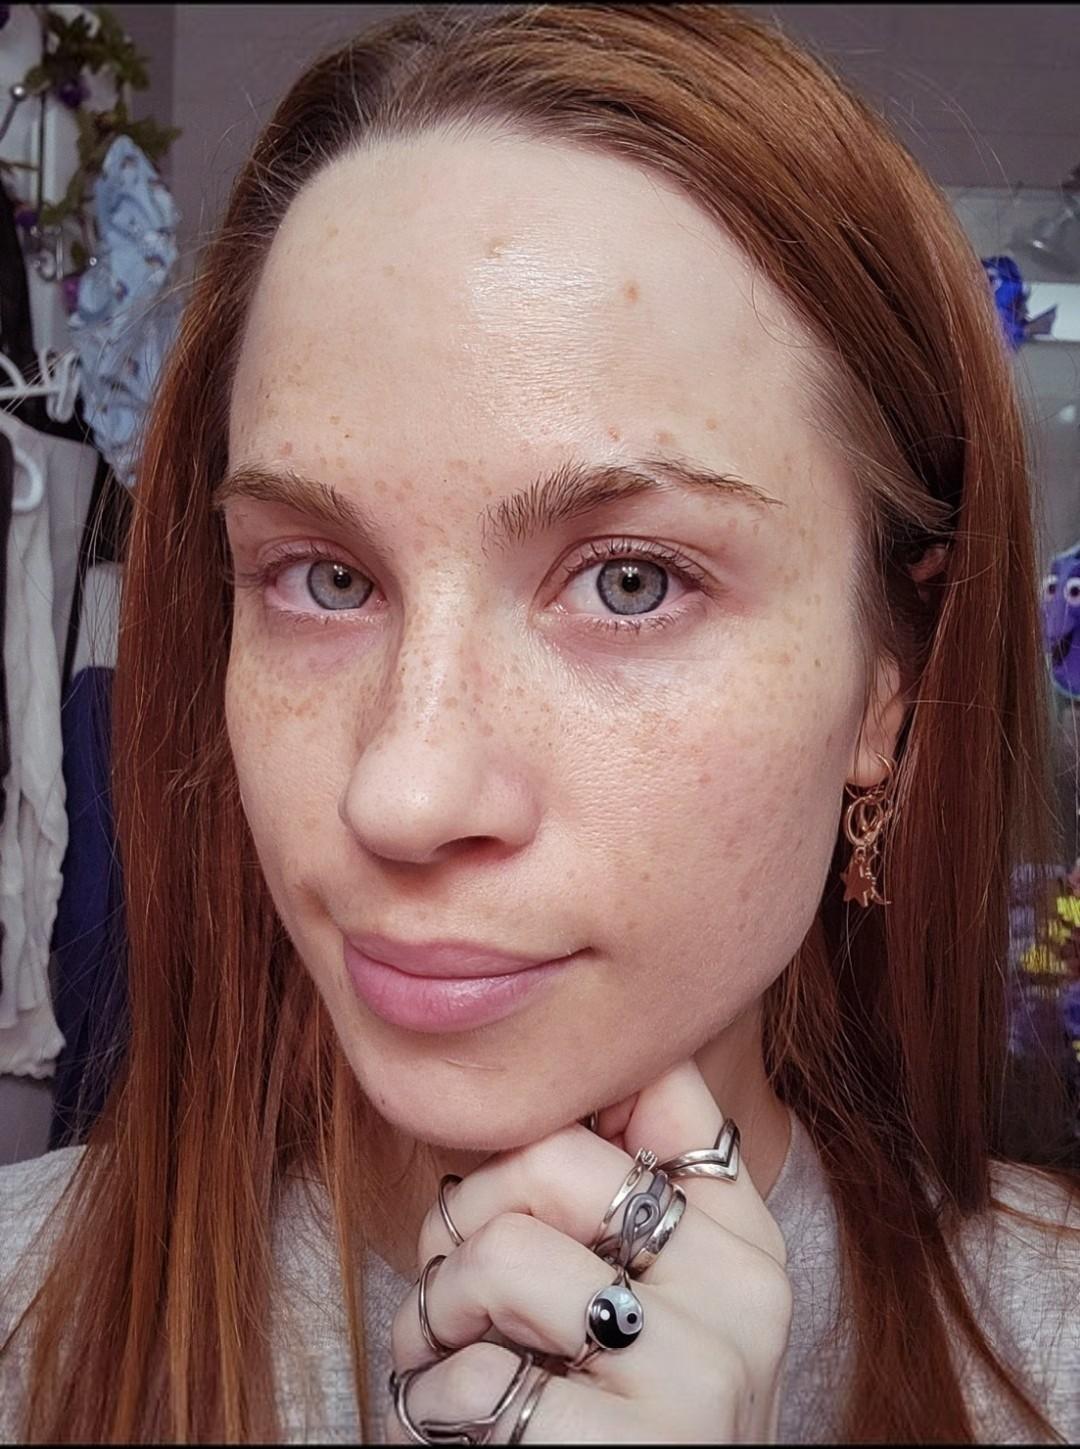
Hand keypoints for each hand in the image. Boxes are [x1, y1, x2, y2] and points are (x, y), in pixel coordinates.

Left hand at [386, 1060, 792, 1442]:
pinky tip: (468, 1432)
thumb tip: (600, 1068)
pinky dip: (436, 1403)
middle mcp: (745, 1299)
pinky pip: (476, 1372)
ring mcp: (699, 1378)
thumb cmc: (604, 1420)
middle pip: (551, 1156)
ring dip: (436, 1314)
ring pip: (502, 1252)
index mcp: (748, 1245)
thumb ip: (634, 1188)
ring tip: (452, 1359)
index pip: (661, 1082)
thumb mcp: (646, 1300)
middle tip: (458, 1288)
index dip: (557, 1104)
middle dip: (464, 1218)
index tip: (524, 1175)